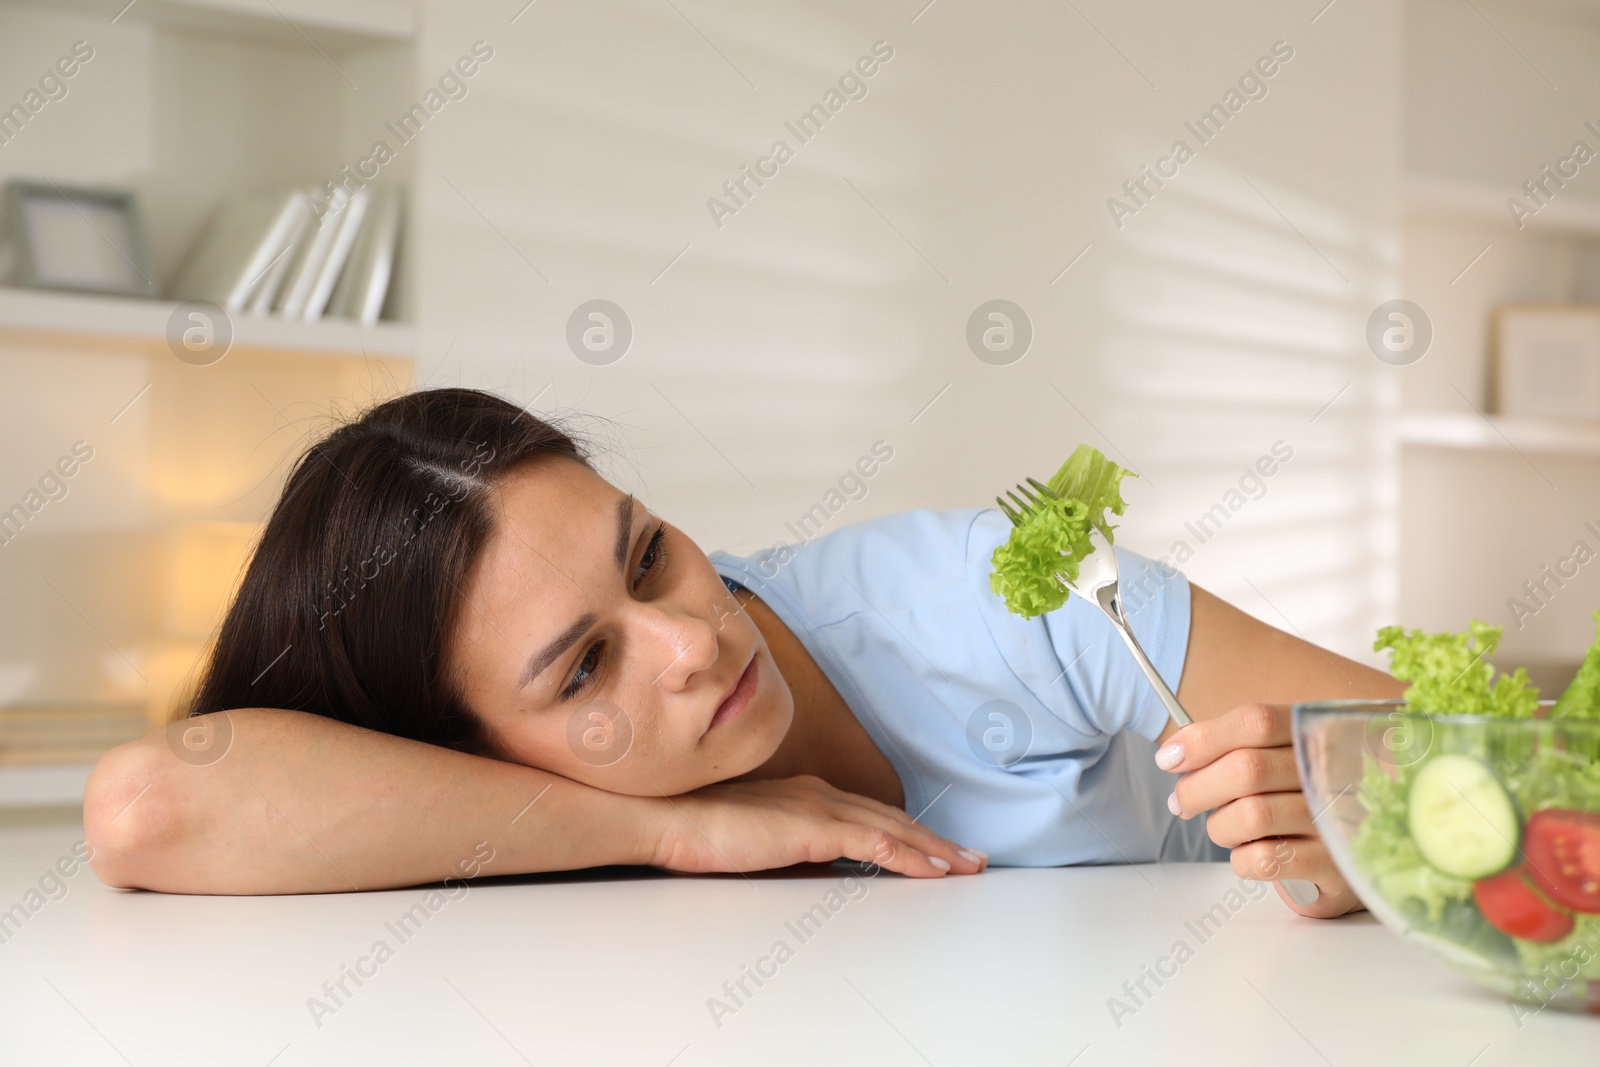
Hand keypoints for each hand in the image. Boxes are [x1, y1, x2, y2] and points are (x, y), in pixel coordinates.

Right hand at [649, 774, 988, 877]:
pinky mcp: (814, 827)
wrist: (671, 818)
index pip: (872, 815)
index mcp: (808, 794)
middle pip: (893, 820)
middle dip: (935, 840)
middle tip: (971, 858)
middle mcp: (821, 794)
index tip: (938, 848)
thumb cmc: (701, 831)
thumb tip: (821, 867)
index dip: (909, 832)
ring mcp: (820, 807)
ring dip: (935, 850)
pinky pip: (877, 845)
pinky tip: (934, 871)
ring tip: (966, 866)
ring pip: (894, 830)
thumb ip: (793, 849)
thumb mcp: (759, 841)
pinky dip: (910, 856)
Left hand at [1157, 703, 1364, 918]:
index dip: (1204, 738)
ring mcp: (1337, 820)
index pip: (1256, 721)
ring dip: (1221, 827)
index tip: (1169, 758)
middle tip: (1181, 803)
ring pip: (1251, 816)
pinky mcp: (1336, 867)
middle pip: (1247, 769)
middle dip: (1197, 788)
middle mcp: (1333, 773)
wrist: (1367, 855)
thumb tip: (1175, 751)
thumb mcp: (1279, 761)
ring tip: (1226, 830)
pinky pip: (1265, 860)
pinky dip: (1242, 860)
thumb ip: (1232, 748)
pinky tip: (1252, 855)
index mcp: (1318, 736)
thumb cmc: (1305, 802)